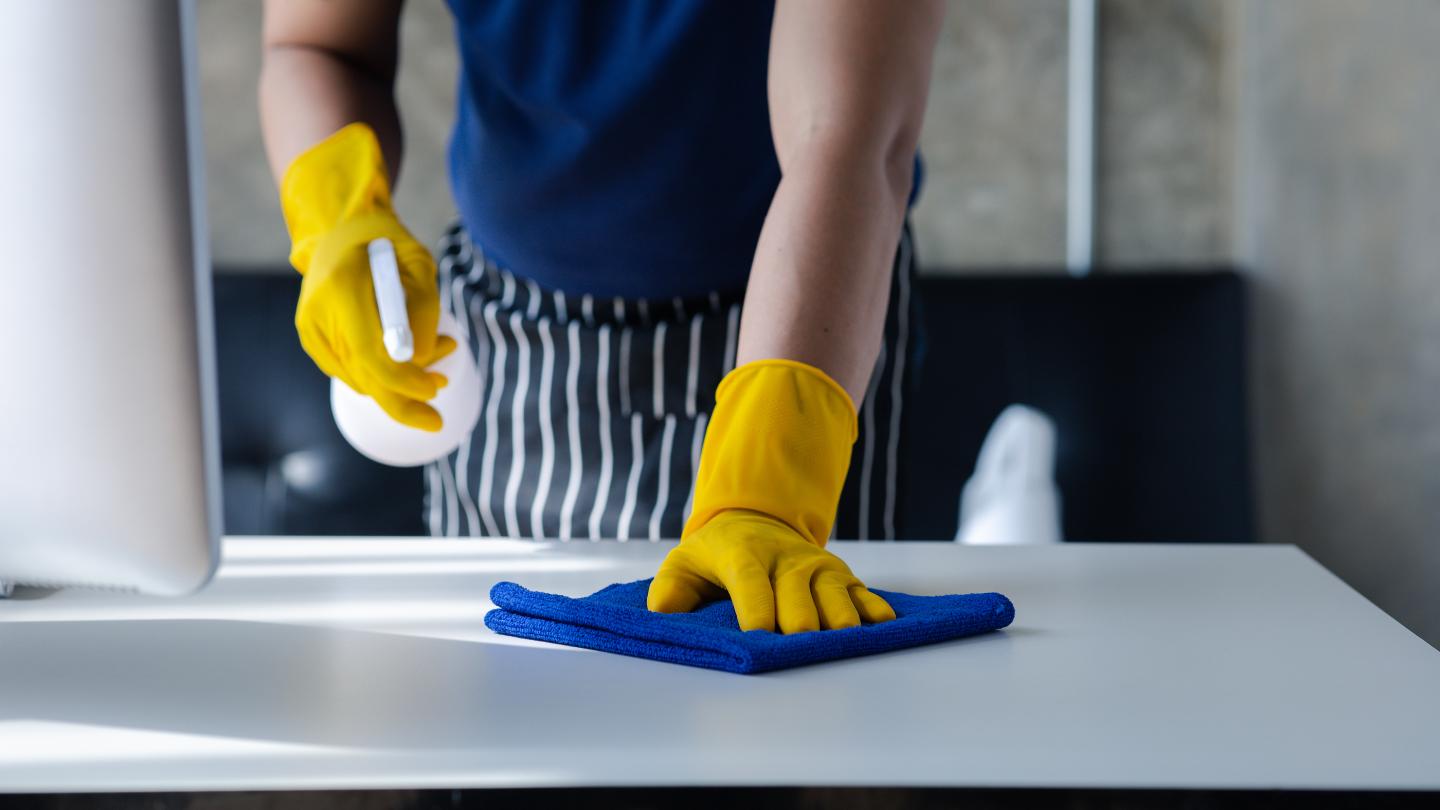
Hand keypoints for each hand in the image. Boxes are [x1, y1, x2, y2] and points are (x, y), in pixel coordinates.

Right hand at [281, 124, 455, 430]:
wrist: (340, 229)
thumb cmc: (387, 243)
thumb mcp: (418, 266)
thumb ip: (423, 312)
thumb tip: (423, 362)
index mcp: (343, 288)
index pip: (373, 354)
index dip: (406, 381)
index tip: (435, 389)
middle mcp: (318, 311)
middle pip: (362, 378)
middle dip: (402, 405)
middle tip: (435, 420)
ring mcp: (309, 327)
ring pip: (358, 380)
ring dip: (398, 385)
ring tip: (436, 362)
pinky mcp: (310, 337)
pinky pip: (349, 372)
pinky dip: (379, 375)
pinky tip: (406, 358)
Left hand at [647, 359, 894, 632]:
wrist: (757, 522)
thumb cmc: (715, 555)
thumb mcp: (685, 562)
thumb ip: (670, 588)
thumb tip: (661, 614)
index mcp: (744, 556)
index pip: (751, 583)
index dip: (756, 609)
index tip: (757, 637)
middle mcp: (786, 560)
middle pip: (798, 599)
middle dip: (799, 624)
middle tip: (799, 648)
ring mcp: (818, 568)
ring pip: (836, 598)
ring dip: (839, 622)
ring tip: (839, 641)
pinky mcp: (842, 576)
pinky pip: (865, 594)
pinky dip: (874, 612)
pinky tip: (880, 628)